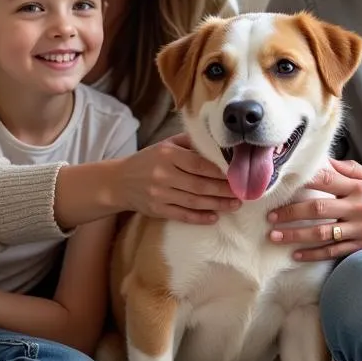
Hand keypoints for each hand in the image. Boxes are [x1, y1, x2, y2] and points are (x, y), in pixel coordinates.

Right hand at [115, 133, 239, 224]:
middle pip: (200, 184)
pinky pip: (182, 215)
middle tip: (242, 192)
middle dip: (224, 190)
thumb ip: (189, 142)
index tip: (236, 174)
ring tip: (235, 204)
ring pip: (194, 201)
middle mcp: (163, 174)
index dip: (219, 171)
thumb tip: (216, 142)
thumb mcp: (164, 145)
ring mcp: (160, 194)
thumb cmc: (147, 160)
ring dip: (217, 204)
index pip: (199, 164)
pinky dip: (199, 217)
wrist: (118, 182)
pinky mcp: (157, 210)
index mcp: (167, 155)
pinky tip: (215, 217)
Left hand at [267, 158, 361, 260]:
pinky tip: (296, 255)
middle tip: (270, 215)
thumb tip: (327, 161)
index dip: (303, 180)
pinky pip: (333, 252)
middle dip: (290, 212)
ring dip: (295, 235)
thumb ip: (351, 170)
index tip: (282, 183)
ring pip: (322, 232)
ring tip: (275, 236)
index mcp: (359, 187)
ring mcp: (360, 229)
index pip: (326, 179)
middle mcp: (358, 207)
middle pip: (317, 208)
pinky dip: (313, 254)